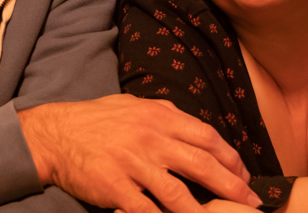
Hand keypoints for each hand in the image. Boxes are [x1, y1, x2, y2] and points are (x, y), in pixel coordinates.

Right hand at [18, 94, 262, 212]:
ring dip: (204, 212)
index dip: (231, 158)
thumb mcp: (134, 105)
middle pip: (202, 164)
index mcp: (159, 117)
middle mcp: (150, 139)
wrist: (56, 133)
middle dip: (232, 186)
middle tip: (252, 202)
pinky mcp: (115, 187)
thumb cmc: (97, 119)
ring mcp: (132, 164)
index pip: (206, 137)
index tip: (245, 174)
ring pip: (178, 193)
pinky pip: (147, 210)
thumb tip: (193, 124)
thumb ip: (165, 112)